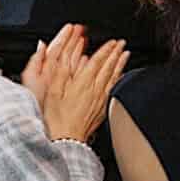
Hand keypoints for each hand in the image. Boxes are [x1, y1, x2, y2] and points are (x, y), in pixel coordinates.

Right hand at [22, 24, 129, 143]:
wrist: (67, 138)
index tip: (112, 41)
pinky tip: (121, 75)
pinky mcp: (103, 107)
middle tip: (122, 43)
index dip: (105, 50)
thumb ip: (62, 73)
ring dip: (120, 64)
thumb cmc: (57, 118)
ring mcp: (101, 99)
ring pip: (113, 76)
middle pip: (108, 67)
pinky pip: (113, 87)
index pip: (97, 62)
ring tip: (126, 54)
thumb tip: (67, 58)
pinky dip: (118, 78)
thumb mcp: (54, 92)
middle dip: (115, 53)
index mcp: (82, 84)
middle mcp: (94, 90)